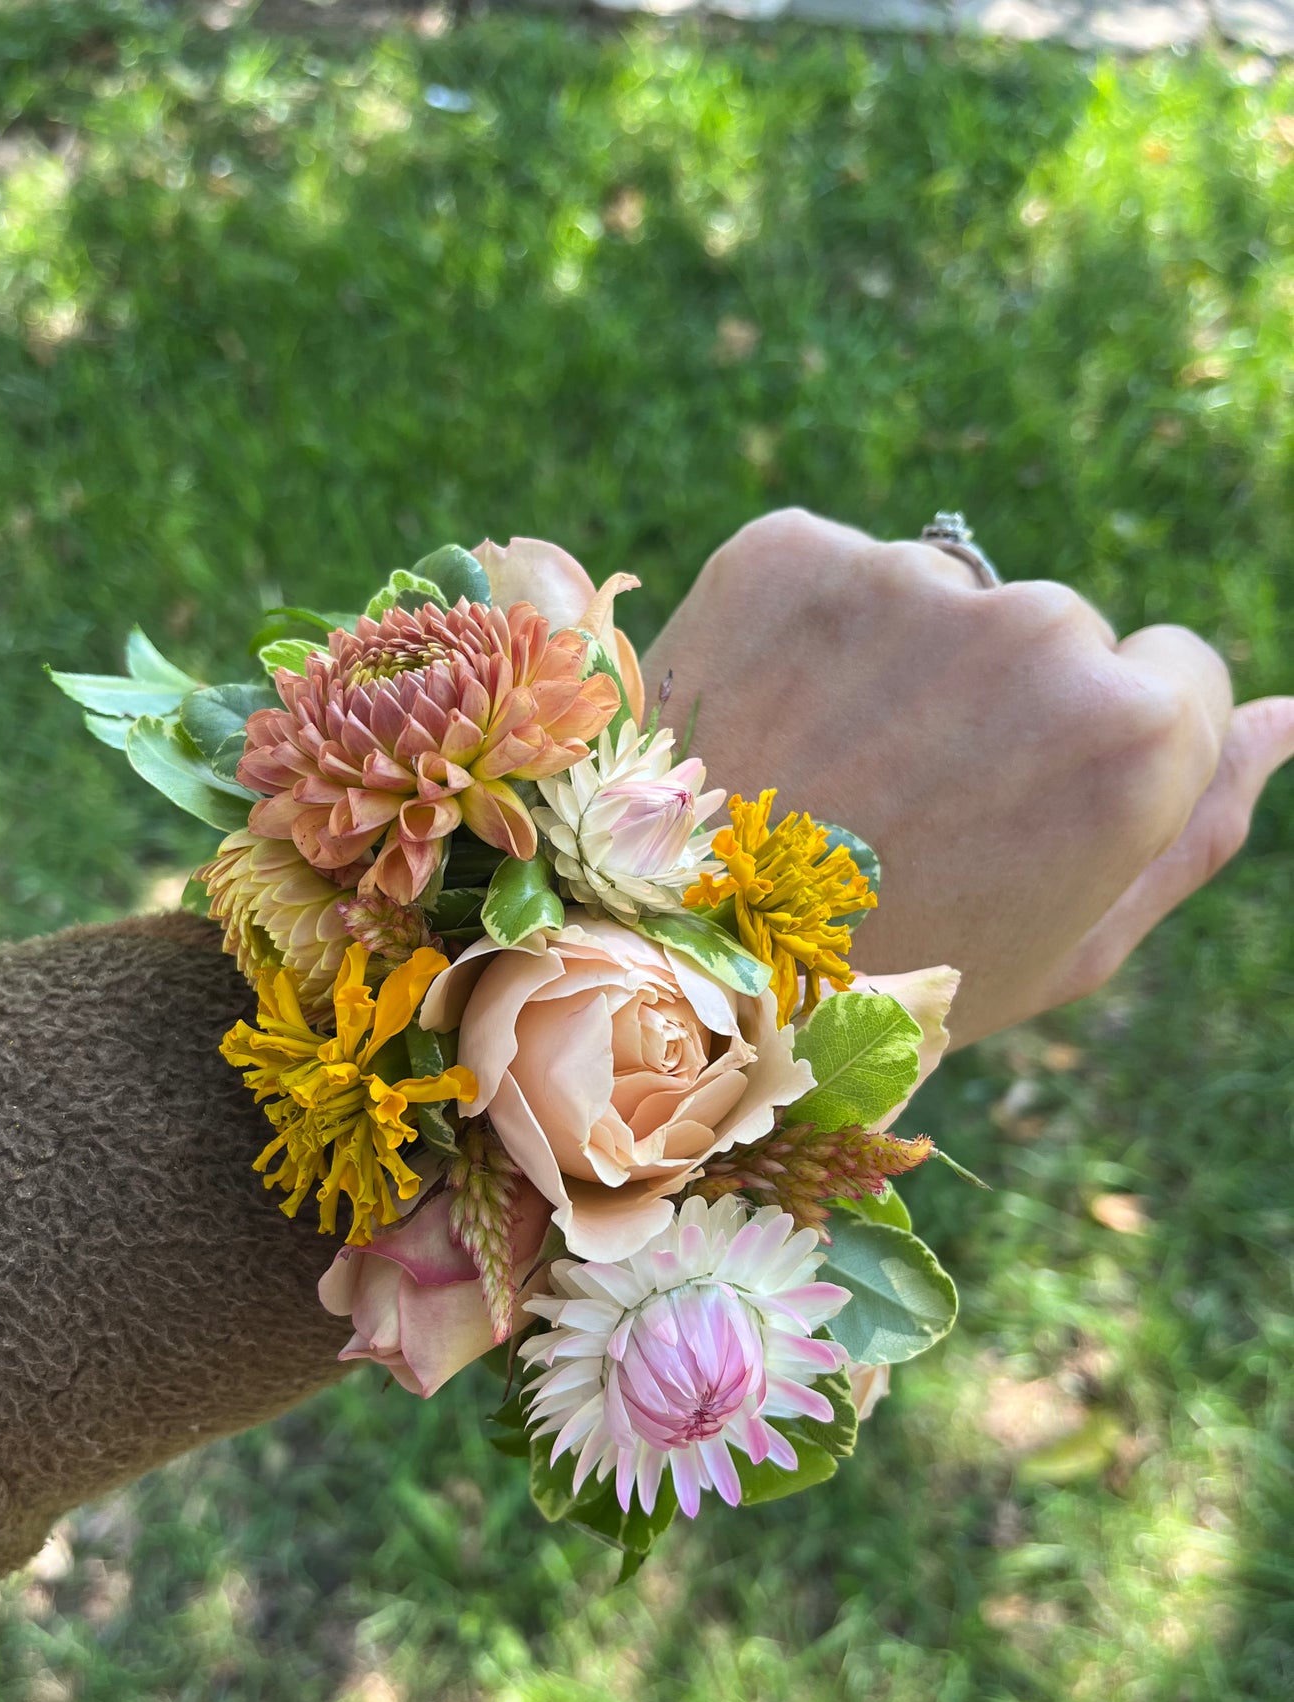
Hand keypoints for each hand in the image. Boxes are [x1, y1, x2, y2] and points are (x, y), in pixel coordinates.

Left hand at [644, 509, 1293, 1044]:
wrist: (662, 970)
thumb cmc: (887, 986)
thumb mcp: (1070, 942)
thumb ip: (1203, 820)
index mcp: (1131, 735)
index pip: (1178, 668)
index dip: (1095, 748)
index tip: (1021, 806)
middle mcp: (1036, 632)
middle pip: (1058, 633)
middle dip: (998, 706)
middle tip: (902, 814)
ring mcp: (908, 579)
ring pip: (944, 599)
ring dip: (900, 665)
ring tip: (823, 777)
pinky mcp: (789, 550)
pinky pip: (836, 572)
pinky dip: (805, 633)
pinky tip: (764, 724)